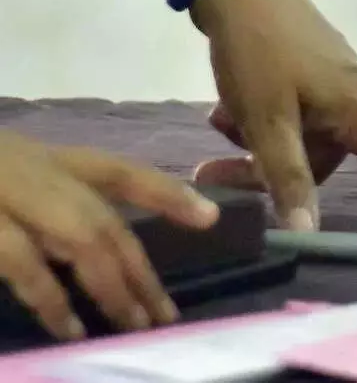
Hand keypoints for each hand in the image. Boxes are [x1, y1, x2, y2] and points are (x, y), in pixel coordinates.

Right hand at [0, 132, 217, 339]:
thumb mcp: (24, 176)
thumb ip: (64, 205)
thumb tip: (108, 259)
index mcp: (52, 158)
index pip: (121, 172)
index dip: (166, 193)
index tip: (209, 217)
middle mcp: (37, 171)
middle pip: (104, 221)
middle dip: (138, 270)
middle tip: (166, 314)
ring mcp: (7, 195)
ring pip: (78, 238)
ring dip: (110, 286)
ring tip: (136, 325)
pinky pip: (22, 262)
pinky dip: (49, 296)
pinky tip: (70, 327)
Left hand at [190, 0, 356, 230]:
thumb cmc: (257, 51)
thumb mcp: (267, 121)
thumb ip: (286, 177)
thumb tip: (308, 232)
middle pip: (326, 161)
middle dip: (276, 169)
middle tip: (217, 166)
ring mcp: (338, 80)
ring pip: (304, 136)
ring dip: (263, 140)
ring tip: (223, 119)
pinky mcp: (318, 66)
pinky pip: (298, 110)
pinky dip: (267, 116)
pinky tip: (231, 103)